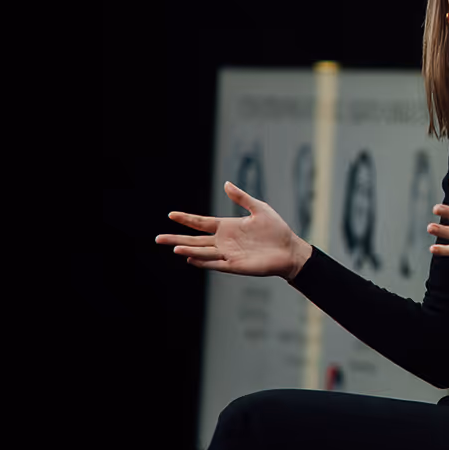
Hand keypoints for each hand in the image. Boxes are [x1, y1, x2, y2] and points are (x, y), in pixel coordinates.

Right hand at [154, 181, 311, 279]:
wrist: (289, 249)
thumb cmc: (276, 229)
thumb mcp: (259, 208)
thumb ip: (241, 198)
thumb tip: (226, 184)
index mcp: (227, 227)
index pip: (201, 223)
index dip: (186, 219)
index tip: (171, 215)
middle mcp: (224, 241)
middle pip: (195, 239)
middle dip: (177, 238)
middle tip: (158, 238)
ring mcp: (228, 254)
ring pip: (203, 252)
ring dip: (188, 249)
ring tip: (174, 247)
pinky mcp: (236, 265)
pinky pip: (216, 264)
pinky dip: (204, 261)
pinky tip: (191, 258)